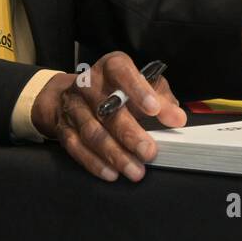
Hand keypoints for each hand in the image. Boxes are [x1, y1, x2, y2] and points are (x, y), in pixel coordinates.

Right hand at [30, 52, 185, 181]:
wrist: (74, 95)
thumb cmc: (117, 90)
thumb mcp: (142, 86)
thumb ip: (162, 99)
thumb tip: (177, 118)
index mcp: (111, 67)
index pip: (122, 72)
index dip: (138, 90)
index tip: (154, 109)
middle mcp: (89, 84)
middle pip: (108, 109)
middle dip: (130, 133)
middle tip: (149, 152)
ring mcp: (74, 106)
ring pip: (92, 132)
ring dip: (115, 154)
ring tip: (135, 170)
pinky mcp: (64, 128)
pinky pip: (77, 147)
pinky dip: (94, 162)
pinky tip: (112, 173)